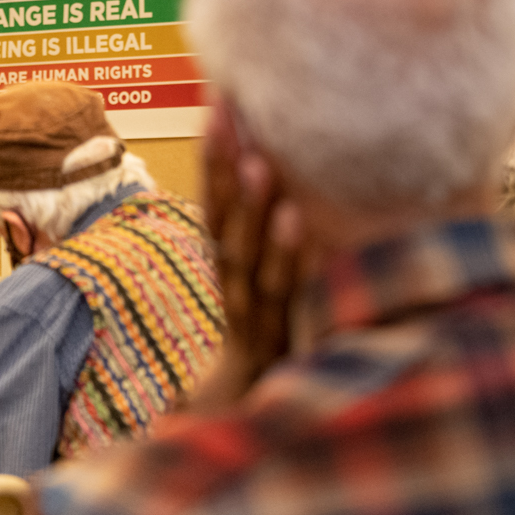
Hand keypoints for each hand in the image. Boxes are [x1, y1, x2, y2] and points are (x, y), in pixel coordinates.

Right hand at [190, 97, 304, 412]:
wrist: (251, 416)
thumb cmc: (266, 344)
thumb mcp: (267, 287)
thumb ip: (270, 239)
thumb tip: (284, 179)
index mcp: (231, 265)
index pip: (215, 202)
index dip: (213, 154)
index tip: (215, 99)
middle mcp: (234, 281)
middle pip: (220, 218)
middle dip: (220, 163)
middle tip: (222, 108)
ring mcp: (251, 309)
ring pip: (245, 252)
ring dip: (251, 206)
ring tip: (259, 161)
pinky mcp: (273, 335)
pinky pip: (280, 290)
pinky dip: (289, 255)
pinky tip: (300, 220)